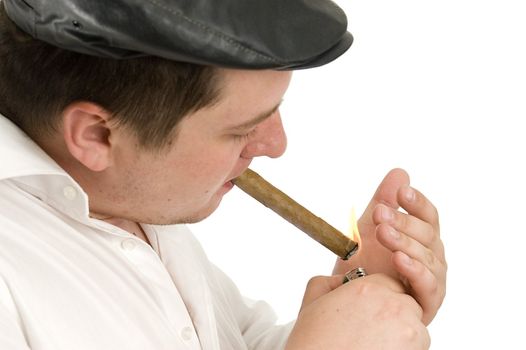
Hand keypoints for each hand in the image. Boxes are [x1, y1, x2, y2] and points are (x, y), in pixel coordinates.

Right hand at [286, 273, 429, 349]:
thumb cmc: (314, 343)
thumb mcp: (311, 303)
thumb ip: (328, 282)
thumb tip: (341, 280)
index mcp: (367, 289)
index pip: (390, 283)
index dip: (382, 297)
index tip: (371, 312)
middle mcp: (390, 304)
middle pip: (407, 303)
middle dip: (396, 314)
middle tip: (375, 331)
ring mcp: (406, 328)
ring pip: (417, 326)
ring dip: (404, 334)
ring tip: (377, 345)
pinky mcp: (414, 349)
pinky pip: (421, 345)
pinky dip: (407, 349)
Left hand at [333, 169, 446, 324]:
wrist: (353, 300)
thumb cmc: (366, 265)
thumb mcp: (369, 229)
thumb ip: (384, 202)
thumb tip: (400, 173)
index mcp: (422, 237)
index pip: (428, 216)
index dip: (417, 202)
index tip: (401, 192)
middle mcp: (432, 256)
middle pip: (427, 234)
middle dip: (403, 221)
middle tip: (380, 213)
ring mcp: (433, 279)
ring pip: (427, 257)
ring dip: (405, 242)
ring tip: (383, 232)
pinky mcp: (428, 302)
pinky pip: (427, 285)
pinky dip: (414, 270)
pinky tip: (398, 259)